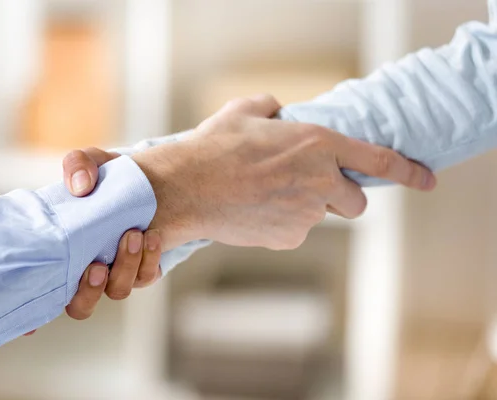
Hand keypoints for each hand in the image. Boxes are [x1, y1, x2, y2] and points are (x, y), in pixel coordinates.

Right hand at [24, 149, 161, 335]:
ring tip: (133, 234)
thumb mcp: (87, 162)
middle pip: (79, 306)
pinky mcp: (141, 268)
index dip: (29, 321)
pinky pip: (146, 277)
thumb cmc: (101, 177)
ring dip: (125, 267)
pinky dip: (149, 261)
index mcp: (59, 256)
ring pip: (117, 292)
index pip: (39, 295)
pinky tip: (153, 236)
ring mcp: (114, 273)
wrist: (140, 180)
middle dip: (89, 291)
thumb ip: (78, 165)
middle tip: (97, 263)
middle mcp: (83, 272)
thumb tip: (80, 187)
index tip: (30, 326)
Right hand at [132, 94, 435, 250]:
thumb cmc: (214, 148)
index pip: (379, 161)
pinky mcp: (288, 238)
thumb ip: (273, 109)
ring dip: (304, 206)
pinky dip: (282, 223)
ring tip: (265, 194)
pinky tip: (255, 210)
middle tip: (311, 187)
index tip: (427, 179)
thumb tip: (278, 113)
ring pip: (320, 216)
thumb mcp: (245, 112)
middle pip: (356, 202)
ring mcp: (306, 214)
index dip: (409, 172)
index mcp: (318, 145)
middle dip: (342, 197)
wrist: (186, 189)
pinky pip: (295, 231)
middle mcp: (320, 181)